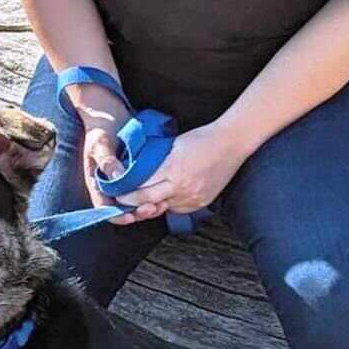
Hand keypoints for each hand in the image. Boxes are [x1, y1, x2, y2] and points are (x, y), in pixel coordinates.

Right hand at [73, 93, 156, 222]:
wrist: (109, 113)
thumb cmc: (101, 127)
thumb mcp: (100, 143)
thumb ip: (107, 160)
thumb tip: (117, 177)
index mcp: (96, 182)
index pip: (104, 207)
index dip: (117, 215)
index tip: (131, 217)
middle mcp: (108, 185)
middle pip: (121, 209)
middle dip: (136, 213)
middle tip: (151, 209)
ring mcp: (120, 180)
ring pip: (132, 201)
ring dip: (145, 205)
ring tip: (159, 204)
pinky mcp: (132, 174)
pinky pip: (141, 189)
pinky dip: (150, 193)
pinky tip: (162, 193)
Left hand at [113, 120, 247, 225]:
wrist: (232, 143)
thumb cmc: (202, 139)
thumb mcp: (173, 145)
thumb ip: (156, 162)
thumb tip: (136, 172)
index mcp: (172, 168)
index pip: (141, 187)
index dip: (126, 193)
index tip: (117, 193)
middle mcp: (181, 186)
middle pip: (147, 201)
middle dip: (132, 203)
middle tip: (121, 201)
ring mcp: (191, 197)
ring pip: (162, 208)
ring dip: (151, 205)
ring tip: (142, 200)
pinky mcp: (199, 203)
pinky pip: (177, 209)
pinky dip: (169, 204)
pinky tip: (167, 196)